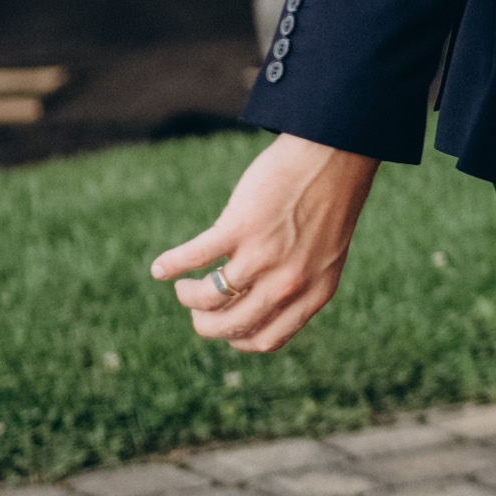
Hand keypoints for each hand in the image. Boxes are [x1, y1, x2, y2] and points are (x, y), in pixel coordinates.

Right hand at [150, 135, 379, 356]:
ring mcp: (263, 257)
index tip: (225, 325)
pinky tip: (160, 269)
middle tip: (196, 311)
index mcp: (313, 294)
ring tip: (182, 286)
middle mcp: (288, 283)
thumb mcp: (326, 256)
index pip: (265, 340)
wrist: (335, 155)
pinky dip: (170, 265)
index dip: (237, 338)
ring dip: (187, 296)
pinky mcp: (240, 228)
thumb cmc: (330, 203)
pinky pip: (193, 258)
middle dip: (205, 325)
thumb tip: (263, 304)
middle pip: (230, 325)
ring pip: (208, 298)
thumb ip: (301, 283)